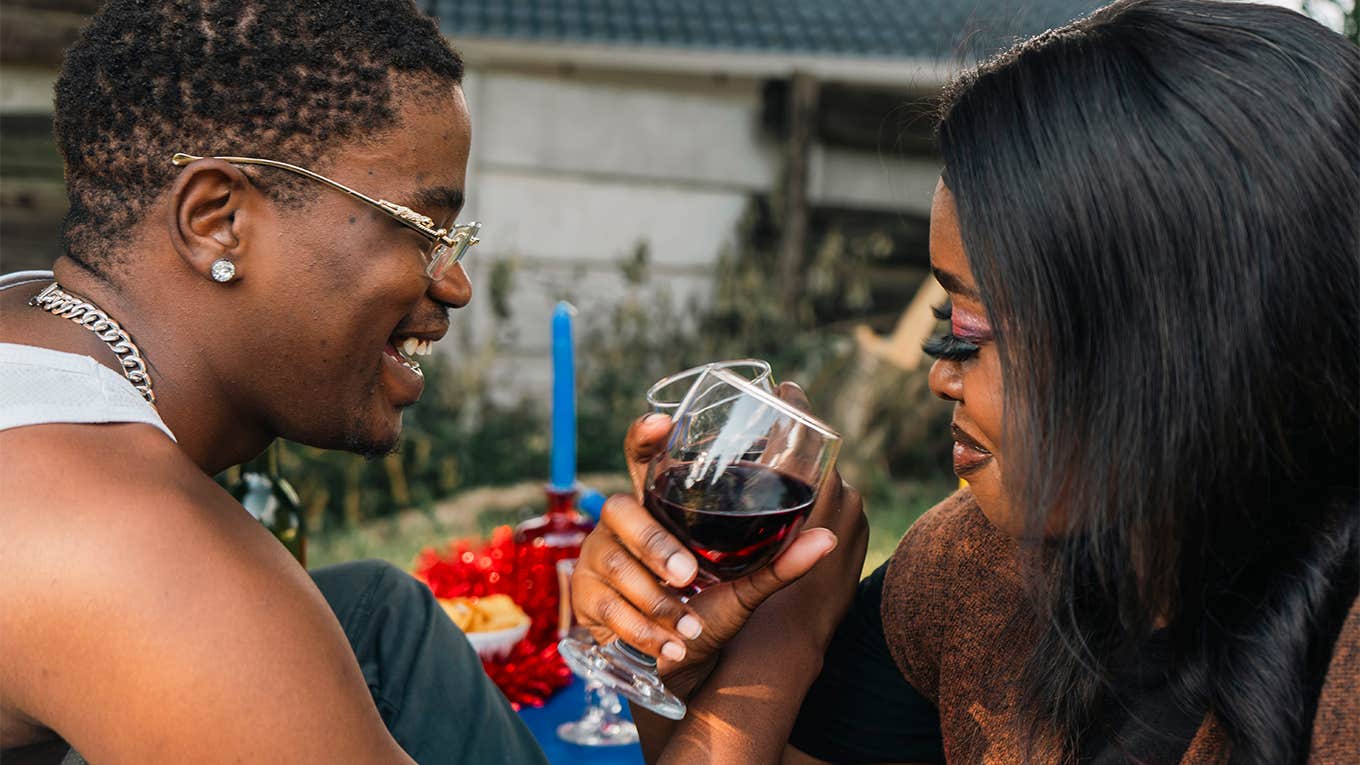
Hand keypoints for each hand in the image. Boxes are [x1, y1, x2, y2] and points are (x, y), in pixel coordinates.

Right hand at [570, 382, 865, 695]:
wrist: (672, 664)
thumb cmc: (708, 611)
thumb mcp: (747, 586)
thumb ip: (780, 562)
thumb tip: (829, 538)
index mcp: (658, 506)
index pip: (640, 456)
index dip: (645, 436)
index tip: (663, 422)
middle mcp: (621, 524)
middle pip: (620, 510)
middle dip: (654, 545)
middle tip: (688, 575)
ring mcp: (595, 557)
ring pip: (612, 564)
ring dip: (651, 599)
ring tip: (686, 624)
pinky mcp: (583, 597)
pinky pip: (602, 607)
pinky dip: (640, 630)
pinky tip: (667, 647)